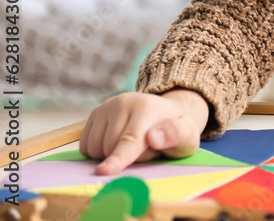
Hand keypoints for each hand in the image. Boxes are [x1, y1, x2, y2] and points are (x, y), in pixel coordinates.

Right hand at [80, 88, 209, 175]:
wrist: (165, 114)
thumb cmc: (176, 131)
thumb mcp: (187, 136)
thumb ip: (176, 136)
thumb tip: (153, 138)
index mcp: (147, 107)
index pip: (130, 140)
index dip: (118, 159)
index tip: (103, 172)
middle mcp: (124, 102)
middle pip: (110, 148)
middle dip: (126, 158)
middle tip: (145, 149)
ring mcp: (107, 106)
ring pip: (94, 149)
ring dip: (110, 155)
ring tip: (132, 144)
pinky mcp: (95, 113)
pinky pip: (86, 146)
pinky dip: (98, 151)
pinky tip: (116, 142)